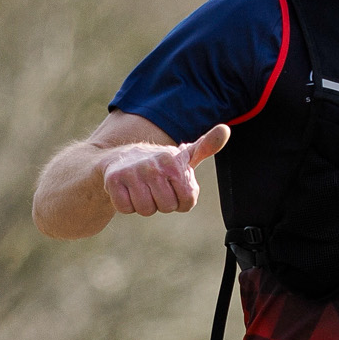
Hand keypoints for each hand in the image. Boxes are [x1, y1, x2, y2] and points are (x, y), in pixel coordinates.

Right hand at [103, 123, 229, 215]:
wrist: (119, 159)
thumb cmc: (159, 164)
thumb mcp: (184, 156)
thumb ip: (206, 147)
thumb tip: (225, 129)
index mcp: (173, 160)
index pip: (186, 202)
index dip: (180, 201)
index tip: (173, 187)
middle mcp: (153, 165)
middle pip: (166, 207)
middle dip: (161, 203)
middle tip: (154, 187)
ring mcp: (132, 172)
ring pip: (145, 210)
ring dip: (144, 204)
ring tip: (141, 188)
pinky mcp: (113, 181)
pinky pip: (125, 208)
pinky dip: (126, 204)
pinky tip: (127, 190)